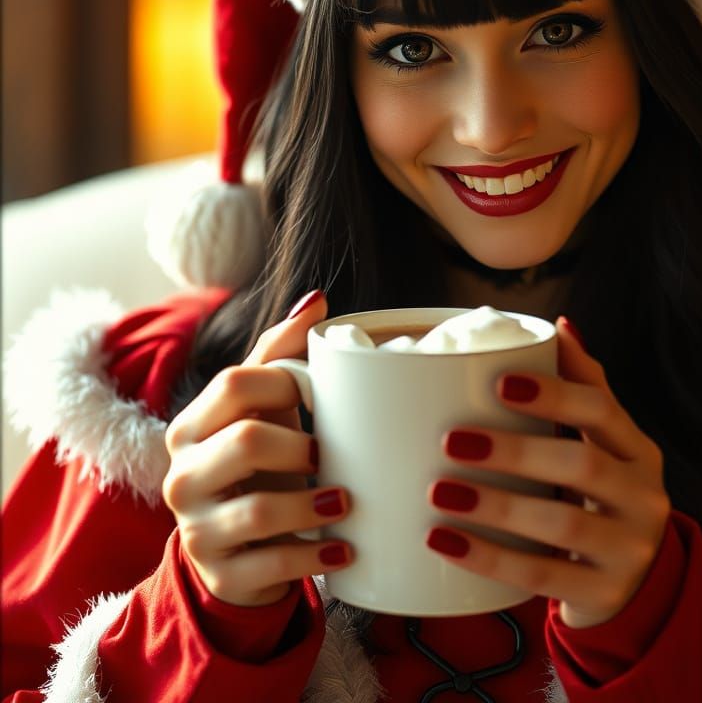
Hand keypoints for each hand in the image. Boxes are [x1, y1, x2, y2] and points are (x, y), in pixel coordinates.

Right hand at [162, 290, 353, 606]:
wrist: (238, 545)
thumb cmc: (258, 462)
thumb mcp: (263, 408)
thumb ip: (282, 354)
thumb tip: (318, 299)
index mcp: (192, 427)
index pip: (234, 384)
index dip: (285, 382)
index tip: (317, 396)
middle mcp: (182, 476)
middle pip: (246, 442)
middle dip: (300, 446)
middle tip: (330, 452)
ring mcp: (196, 530)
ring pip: (259, 510)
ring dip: (313, 505)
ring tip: (347, 501)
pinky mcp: (221, 574)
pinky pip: (270, 566)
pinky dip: (314, 558)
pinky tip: (344, 550)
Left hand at [426, 316, 670, 627]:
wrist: (636, 587)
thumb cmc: (604, 498)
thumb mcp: (605, 447)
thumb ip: (584, 390)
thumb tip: (560, 327)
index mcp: (638, 450)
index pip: (602, 410)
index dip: (554, 394)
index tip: (499, 384)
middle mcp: (644, 496)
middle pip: (582, 466)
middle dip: (514, 451)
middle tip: (452, 439)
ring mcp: (629, 549)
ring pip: (562, 524)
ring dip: (496, 505)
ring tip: (439, 491)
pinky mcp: (604, 593)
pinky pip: (542, 576)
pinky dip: (489, 557)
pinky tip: (444, 542)